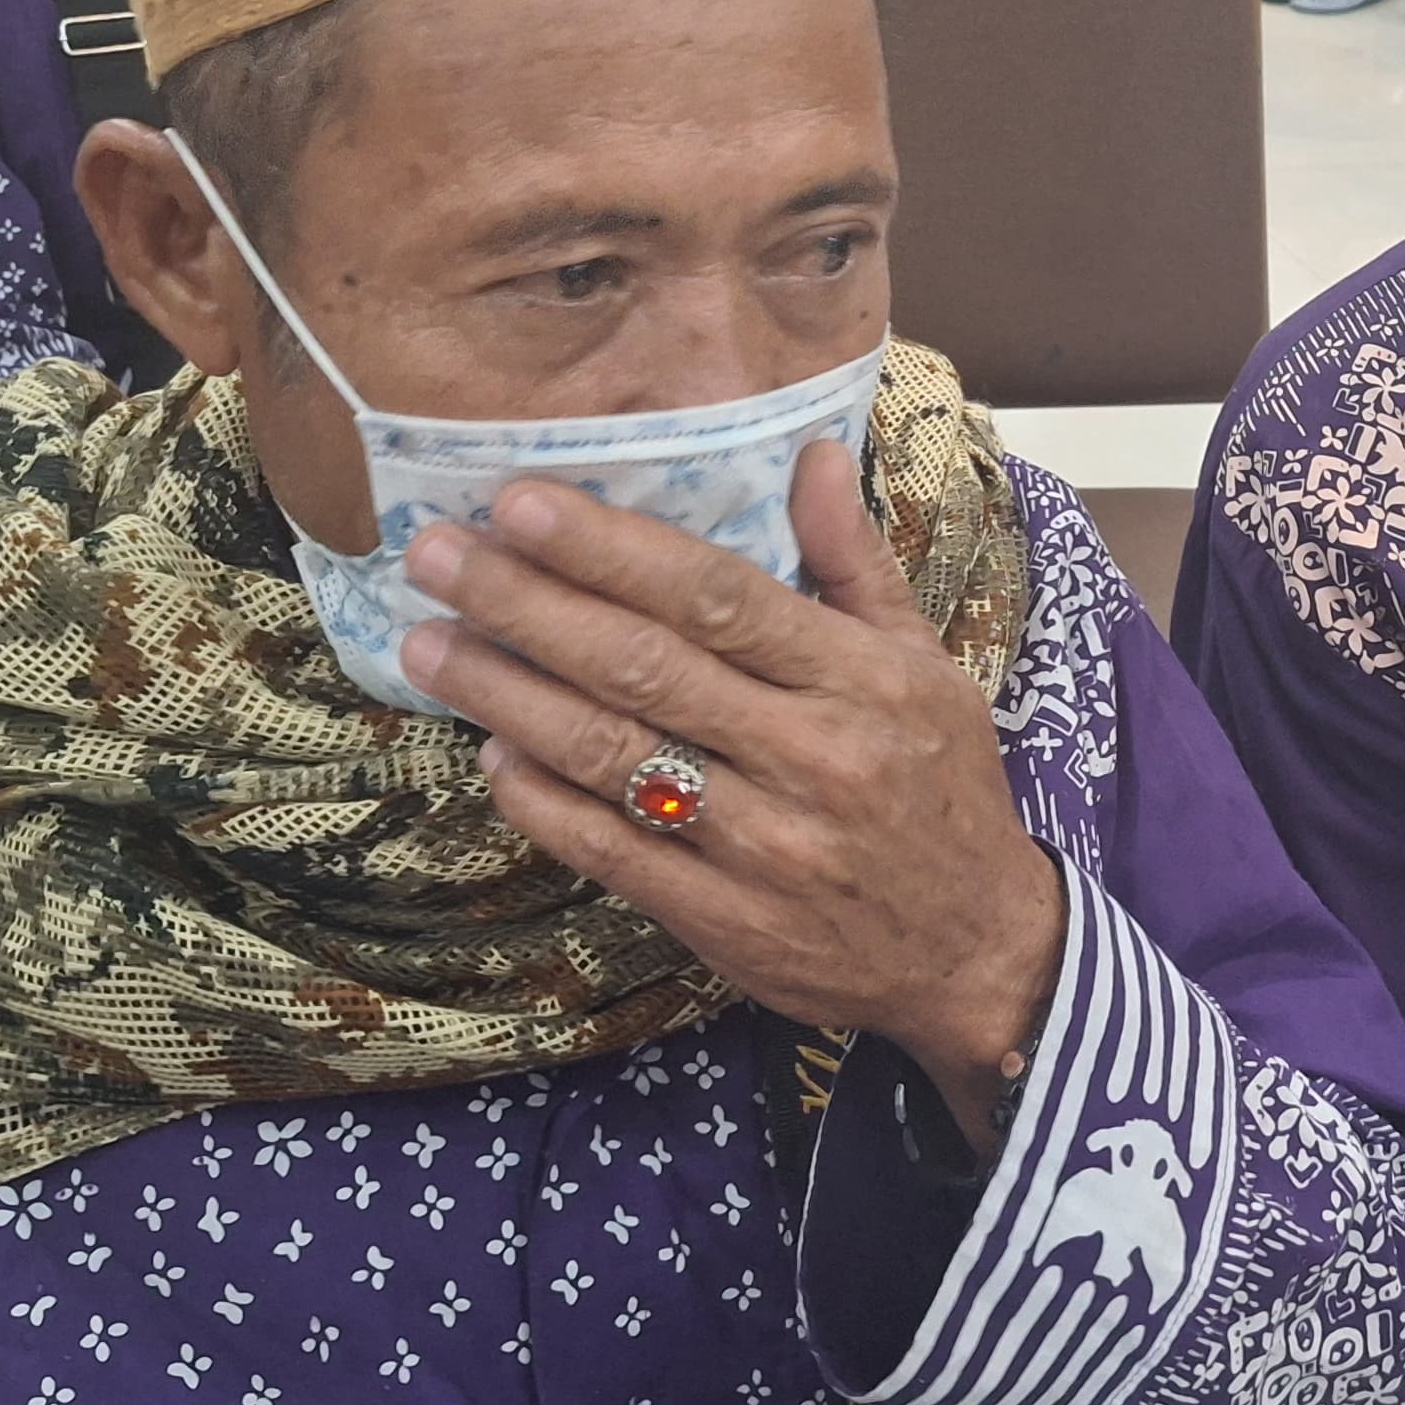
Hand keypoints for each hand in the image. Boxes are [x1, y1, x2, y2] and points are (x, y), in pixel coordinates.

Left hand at [396, 441, 1066, 1156]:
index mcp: (860, 680)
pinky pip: (612, 852)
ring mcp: (763, 847)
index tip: (520, 502)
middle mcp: (810, 756)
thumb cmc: (942, 788)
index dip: (611, 549)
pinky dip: (542, 801)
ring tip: (427, 644)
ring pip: (612, 756)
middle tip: (435, 554)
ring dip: (507, 695)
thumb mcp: (925, 664)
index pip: (717, 597)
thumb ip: (855, 561)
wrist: (978, 956)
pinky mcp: (724, 923)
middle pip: (645, 666)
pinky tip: (489, 752)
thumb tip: (813, 448)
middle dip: (526, 604)